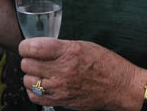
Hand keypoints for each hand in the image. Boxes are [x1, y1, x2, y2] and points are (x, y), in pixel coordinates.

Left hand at [18, 37, 142, 110]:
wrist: (121, 87)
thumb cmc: (105, 64)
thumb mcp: (82, 45)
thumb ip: (59, 46)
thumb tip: (38, 46)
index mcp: (67, 52)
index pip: (32, 48)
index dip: (25, 46)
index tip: (28, 47)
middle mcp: (62, 71)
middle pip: (26, 64)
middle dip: (28, 60)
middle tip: (36, 59)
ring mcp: (61, 88)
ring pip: (28, 81)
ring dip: (31, 76)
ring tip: (40, 72)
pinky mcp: (62, 101)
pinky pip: (35, 97)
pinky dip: (34, 91)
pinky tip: (42, 85)